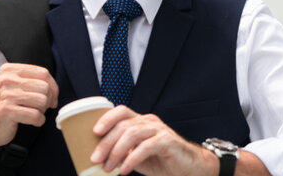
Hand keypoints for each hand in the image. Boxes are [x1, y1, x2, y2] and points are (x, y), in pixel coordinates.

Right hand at [0, 63, 58, 148]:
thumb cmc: (5, 107)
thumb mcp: (16, 87)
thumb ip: (34, 81)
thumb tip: (55, 89)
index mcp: (9, 70)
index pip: (43, 73)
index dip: (53, 87)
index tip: (52, 98)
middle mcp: (6, 80)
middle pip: (45, 87)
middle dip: (48, 100)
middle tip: (40, 108)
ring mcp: (5, 95)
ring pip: (42, 100)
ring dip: (42, 111)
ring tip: (32, 113)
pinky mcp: (6, 110)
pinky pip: (36, 115)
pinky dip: (38, 121)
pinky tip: (31, 121)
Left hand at [90, 106, 217, 175]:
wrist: (189, 169)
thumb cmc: (162, 161)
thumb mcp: (137, 156)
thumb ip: (123, 153)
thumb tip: (99, 158)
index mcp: (142, 122)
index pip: (121, 111)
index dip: (106, 118)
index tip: (94, 132)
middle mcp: (150, 122)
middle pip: (123, 125)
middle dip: (106, 143)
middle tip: (95, 159)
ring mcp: (159, 130)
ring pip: (132, 134)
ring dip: (116, 152)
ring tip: (107, 168)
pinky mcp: (167, 141)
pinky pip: (145, 147)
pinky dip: (132, 159)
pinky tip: (124, 170)